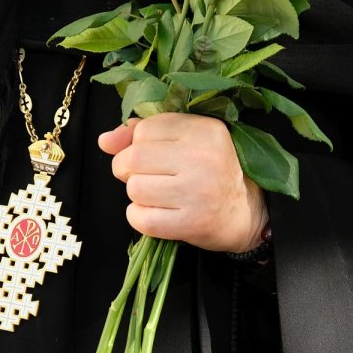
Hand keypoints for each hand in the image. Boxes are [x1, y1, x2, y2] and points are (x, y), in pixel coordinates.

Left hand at [98, 114, 268, 252]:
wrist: (248, 213)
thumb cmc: (213, 173)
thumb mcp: (189, 141)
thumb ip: (145, 133)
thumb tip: (105, 140)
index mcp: (204, 130)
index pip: (145, 130)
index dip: (136, 144)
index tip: (150, 156)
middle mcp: (202, 157)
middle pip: (133, 159)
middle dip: (129, 170)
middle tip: (147, 178)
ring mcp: (197, 191)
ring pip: (134, 189)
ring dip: (138, 195)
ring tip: (158, 196)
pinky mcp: (191, 222)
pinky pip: (141, 218)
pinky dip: (140, 217)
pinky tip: (158, 213)